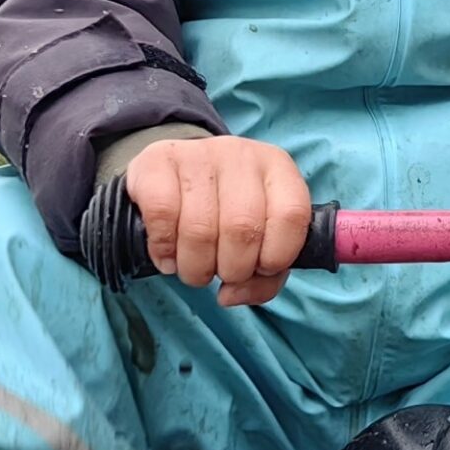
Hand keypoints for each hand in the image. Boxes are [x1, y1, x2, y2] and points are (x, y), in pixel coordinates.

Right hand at [123, 135, 310, 306]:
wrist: (173, 174)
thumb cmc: (224, 212)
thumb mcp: (259, 238)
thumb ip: (264, 277)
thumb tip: (231, 295)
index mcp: (278, 169)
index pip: (292, 216)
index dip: (276, 256)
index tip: (259, 268)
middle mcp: (241, 156)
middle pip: (243, 229)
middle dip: (231, 269)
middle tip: (219, 272)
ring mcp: (198, 154)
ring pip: (200, 228)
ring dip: (194, 266)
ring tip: (192, 267)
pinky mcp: (158, 159)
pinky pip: (162, 215)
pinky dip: (163, 248)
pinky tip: (166, 254)